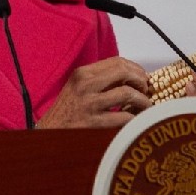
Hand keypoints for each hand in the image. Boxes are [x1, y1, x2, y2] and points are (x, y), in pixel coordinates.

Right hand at [36, 57, 151, 128]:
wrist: (50, 132)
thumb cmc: (67, 111)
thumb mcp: (78, 87)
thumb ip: (100, 79)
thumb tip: (130, 77)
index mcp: (82, 74)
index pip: (117, 62)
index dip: (135, 68)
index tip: (142, 77)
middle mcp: (85, 85)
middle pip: (124, 72)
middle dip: (140, 80)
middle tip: (145, 90)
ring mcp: (89, 104)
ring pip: (127, 94)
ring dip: (142, 100)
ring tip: (145, 106)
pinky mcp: (94, 123)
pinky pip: (123, 117)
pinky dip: (134, 118)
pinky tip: (135, 120)